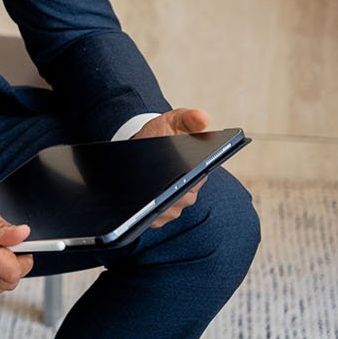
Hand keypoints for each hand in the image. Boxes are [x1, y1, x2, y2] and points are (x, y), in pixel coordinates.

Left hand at [132, 108, 211, 227]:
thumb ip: (187, 118)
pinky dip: (146, 217)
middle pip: (183, 199)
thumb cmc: (159, 135)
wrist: (139, 148)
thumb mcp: (172, 122)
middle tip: (155, 192)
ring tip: (142, 200)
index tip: (179, 179)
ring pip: (169, 212)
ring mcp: (174, 206)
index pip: (198, 180)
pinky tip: (135, 209)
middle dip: (170, 195)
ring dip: (157, 207)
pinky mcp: (158, 216)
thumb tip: (202, 118)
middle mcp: (189, 192)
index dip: (189, 181)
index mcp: (198, 171)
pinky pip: (154, 220)